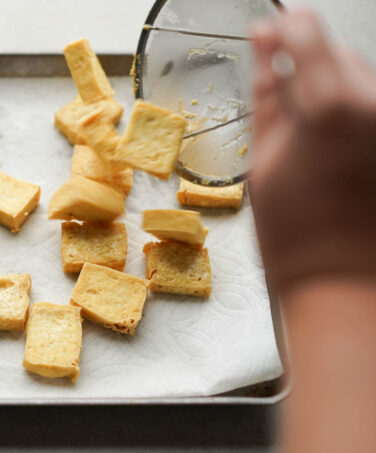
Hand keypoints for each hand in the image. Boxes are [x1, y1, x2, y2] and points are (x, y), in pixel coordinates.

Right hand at [250, 7, 375, 295]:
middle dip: (311, 69)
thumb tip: (263, 42)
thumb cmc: (293, 233)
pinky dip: (355, 117)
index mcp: (330, 106)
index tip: (268, 38)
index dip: (282, 29)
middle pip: (340, 53)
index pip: (306, 29)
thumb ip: (267, 92)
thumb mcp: (264, 158)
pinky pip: (374, 108)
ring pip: (363, 79)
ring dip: (336, 94)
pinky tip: (339, 154)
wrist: (344, 283)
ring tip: (317, 145)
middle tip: (288, 111)